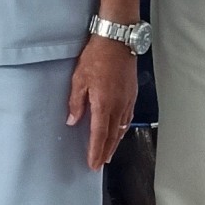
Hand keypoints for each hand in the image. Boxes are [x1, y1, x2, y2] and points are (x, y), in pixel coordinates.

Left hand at [66, 33, 138, 171]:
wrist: (117, 41)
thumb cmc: (96, 57)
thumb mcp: (78, 79)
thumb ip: (76, 103)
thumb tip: (73, 121)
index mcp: (103, 104)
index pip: (99, 134)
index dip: (96, 151)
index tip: (93, 164)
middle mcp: (118, 106)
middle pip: (112, 136)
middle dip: (106, 151)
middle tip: (100, 164)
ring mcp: (127, 100)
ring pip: (122, 128)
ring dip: (115, 143)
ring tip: (109, 153)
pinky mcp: (131, 94)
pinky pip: (128, 117)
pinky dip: (123, 129)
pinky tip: (120, 131)